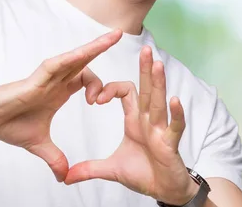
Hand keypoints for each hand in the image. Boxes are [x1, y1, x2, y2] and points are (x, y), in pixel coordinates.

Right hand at [0, 29, 122, 181]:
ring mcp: (48, 76)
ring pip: (76, 56)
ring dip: (96, 46)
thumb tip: (64, 177)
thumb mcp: (39, 144)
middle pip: (85, 60)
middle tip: (120, 35)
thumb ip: (54, 157)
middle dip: (103, 47)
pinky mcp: (39, 76)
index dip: (99, 88)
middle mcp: (56, 79)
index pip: (87, 80)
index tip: (98, 104)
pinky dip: (75, 56)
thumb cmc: (9, 124)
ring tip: (114, 36)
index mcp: (60, 91)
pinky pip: (60, 63)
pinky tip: (88, 50)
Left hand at [64, 45, 198, 204]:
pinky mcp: (171, 144)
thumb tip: (65, 176)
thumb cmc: (144, 174)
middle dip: (145, 69)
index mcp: (135, 120)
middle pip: (146, 88)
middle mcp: (149, 120)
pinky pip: (175, 126)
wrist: (164, 192)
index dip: (110, 89)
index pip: (126, 92)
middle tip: (145, 48)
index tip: (95, 99)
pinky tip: (174, 100)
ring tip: (157, 64)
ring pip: (159, 101)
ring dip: (159, 83)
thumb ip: (89, 169)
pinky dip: (176, 114)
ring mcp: (162, 130)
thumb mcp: (111, 169)